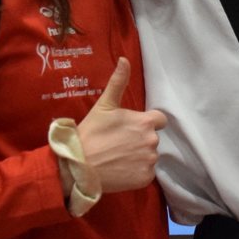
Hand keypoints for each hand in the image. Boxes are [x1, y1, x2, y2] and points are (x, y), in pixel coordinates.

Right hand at [74, 58, 165, 192]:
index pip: (159, 120)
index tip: (131, 127)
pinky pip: (145, 173)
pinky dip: (135, 172)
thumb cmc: (91, 134)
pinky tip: (120, 169)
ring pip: (149, 156)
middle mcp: (152, 141)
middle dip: (139, 139)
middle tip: (118, 143)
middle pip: (152, 138)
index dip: (147, 122)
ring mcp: (149, 161)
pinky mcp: (145, 178)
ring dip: (138, 156)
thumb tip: (125, 59)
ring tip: (117, 157)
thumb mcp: (104, 105)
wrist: (79, 166)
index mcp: (145, 122)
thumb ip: (118, 82)